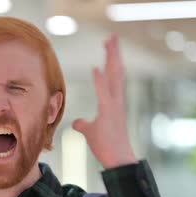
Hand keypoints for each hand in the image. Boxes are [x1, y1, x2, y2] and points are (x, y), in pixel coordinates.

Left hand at [72, 33, 136, 168]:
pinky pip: (104, 94)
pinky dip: (100, 81)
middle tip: (112, 36)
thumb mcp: (91, 132)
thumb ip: (84, 124)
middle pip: (115, 71)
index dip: (110, 60)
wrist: (118, 160)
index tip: (110, 45)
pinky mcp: (109, 115)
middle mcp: (116, 101)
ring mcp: (114, 107)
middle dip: (113, 53)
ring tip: (109, 42)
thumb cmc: (106, 146)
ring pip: (114, 77)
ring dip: (110, 59)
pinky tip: (96, 68)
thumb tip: (76, 123)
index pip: (113, 76)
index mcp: (113, 103)